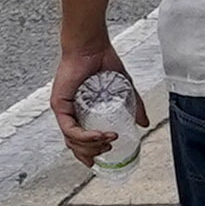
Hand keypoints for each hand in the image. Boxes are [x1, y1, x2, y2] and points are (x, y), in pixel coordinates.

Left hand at [48, 41, 133, 165]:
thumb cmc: (104, 63)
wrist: (93, 47)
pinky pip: (70, 129)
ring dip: (90, 146)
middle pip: (74, 145)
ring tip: (108, 141)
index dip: (89, 153)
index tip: (102, 158)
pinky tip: (101, 135)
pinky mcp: (59, 105)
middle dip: (91, 153)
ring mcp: (63, 110)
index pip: (80, 140)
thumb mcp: (125, 89)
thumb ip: (135, 106)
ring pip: (71, 140)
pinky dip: (85, 136)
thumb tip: (144, 124)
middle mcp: (69, 114)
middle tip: (109, 149)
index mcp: (81, 112)